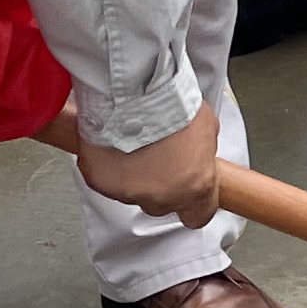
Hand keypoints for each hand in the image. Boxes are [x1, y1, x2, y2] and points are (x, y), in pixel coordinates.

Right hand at [78, 101, 221, 228]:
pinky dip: (107, 166)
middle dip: (160, 184)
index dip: (193, 206)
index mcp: (195, 186)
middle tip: (156, 157)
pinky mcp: (100, 182)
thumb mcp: (206, 126)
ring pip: (131, 193)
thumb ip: (203, 150)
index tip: (188, 196)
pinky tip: (112, 144)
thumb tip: (196, 152)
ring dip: (133, 174)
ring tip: (133, 144)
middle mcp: (162, 196)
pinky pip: (104, 179)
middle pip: (161, 204)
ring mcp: (129, 192)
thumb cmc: (171, 103)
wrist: (135, 91)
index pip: (198, 216)